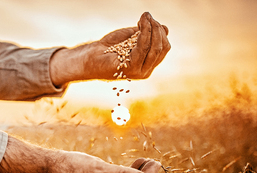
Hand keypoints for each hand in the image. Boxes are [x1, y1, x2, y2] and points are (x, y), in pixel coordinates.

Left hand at [50, 12, 170, 85]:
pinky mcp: (131, 68)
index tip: (151, 19)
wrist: (91, 56)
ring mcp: (139, 71)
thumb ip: (147, 34)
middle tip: (148, 16)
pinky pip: (143, 48)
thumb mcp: (132, 37)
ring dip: (152, 29)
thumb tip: (165, 28)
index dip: (161, 32)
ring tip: (145, 17)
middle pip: (162, 48)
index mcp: (147, 64)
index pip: (164, 48)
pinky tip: (140, 24)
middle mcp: (146, 70)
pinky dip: (144, 33)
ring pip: (154, 48)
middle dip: (157, 29)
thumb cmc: (109, 47)